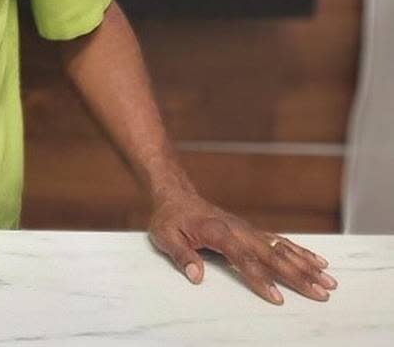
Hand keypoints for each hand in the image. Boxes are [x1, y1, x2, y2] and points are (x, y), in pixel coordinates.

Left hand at [148, 190, 336, 304]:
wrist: (176, 195)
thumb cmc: (170, 218)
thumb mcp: (165, 236)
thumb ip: (182, 256)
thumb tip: (196, 276)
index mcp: (217, 232)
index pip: (243, 258)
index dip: (260, 278)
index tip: (277, 297)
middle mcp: (237, 229)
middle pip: (271, 254)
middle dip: (296, 275)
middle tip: (320, 293)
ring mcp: (247, 229)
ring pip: (281, 248)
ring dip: (305, 265)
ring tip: (328, 280)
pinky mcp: (251, 230)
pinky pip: (279, 241)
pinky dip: (299, 251)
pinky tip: (317, 261)